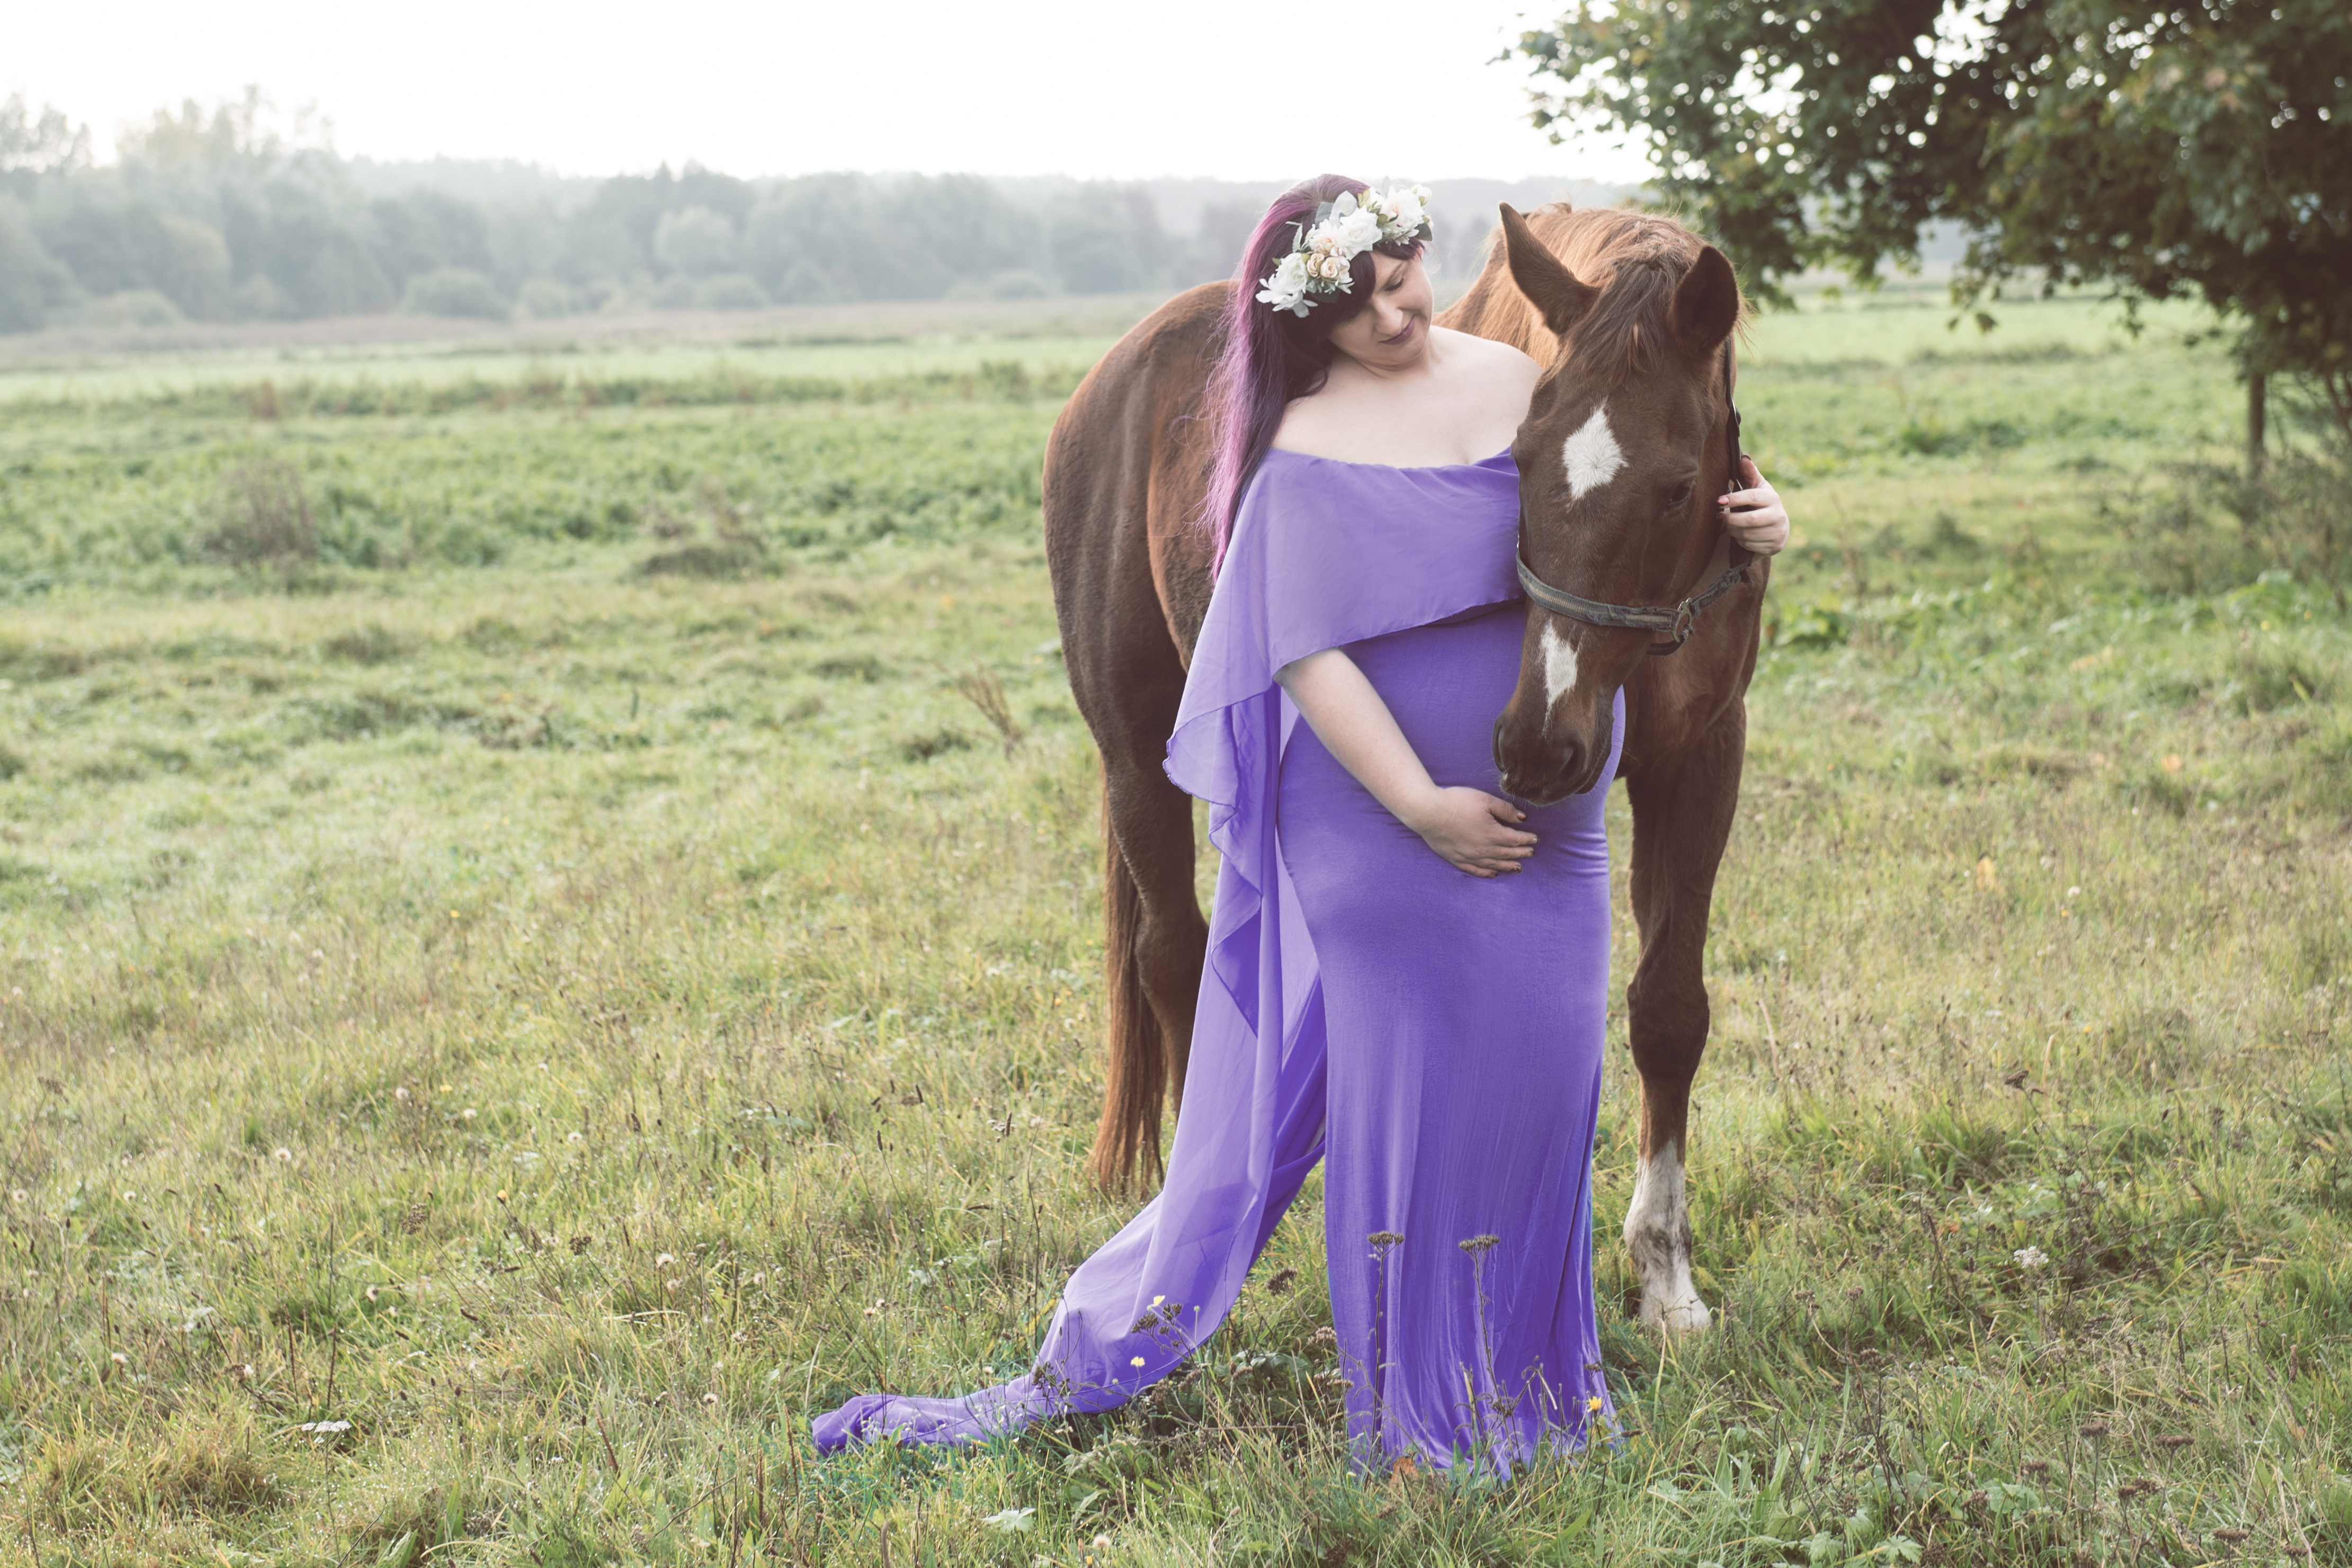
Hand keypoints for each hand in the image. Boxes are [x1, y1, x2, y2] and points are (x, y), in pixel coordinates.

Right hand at [1400, 787, 1536, 876]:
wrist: (1427, 812)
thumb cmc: (1456, 802)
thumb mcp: (1484, 800)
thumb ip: (1505, 810)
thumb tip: (1522, 818)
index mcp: (1493, 834)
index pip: (1515, 839)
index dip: (1527, 839)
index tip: (1535, 840)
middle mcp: (1484, 849)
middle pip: (1507, 853)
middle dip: (1521, 853)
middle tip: (1531, 853)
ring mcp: (1469, 856)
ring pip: (1494, 865)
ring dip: (1508, 866)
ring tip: (1518, 867)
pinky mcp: (1456, 859)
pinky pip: (1475, 870)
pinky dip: (1486, 873)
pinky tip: (1493, 874)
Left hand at [1719, 456, 1788, 554]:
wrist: (1776, 526)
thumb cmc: (1760, 503)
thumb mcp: (1757, 487)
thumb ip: (1749, 473)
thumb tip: (1743, 458)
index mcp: (1773, 498)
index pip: (1752, 497)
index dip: (1734, 499)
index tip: (1718, 501)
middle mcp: (1779, 515)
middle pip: (1750, 520)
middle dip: (1731, 519)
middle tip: (1720, 517)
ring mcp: (1778, 532)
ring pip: (1748, 534)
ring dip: (1733, 531)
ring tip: (1728, 526)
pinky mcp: (1775, 546)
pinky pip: (1750, 546)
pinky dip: (1740, 541)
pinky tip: (1739, 535)